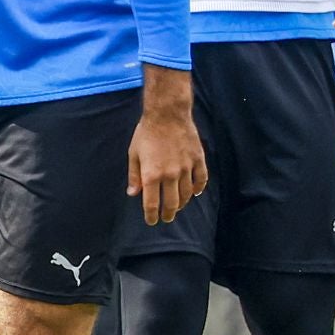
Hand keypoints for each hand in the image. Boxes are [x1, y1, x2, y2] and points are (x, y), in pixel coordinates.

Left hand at [126, 69, 207, 225]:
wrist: (167, 113)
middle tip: (166, 218)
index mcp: (151, 175)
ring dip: (182, 204)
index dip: (151, 216)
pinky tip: (195, 193)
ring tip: (178, 207)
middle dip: (168, 214)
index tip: (152, 221)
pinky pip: (201, 179)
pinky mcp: (197, 159)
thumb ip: (134, 176)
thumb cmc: (147, 133)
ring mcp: (185, 168)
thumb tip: (133, 194)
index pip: (152, 204)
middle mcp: (170, 175)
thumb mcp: (134, 154)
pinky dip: (199, 189)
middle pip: (171, 204)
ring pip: (187, 195)